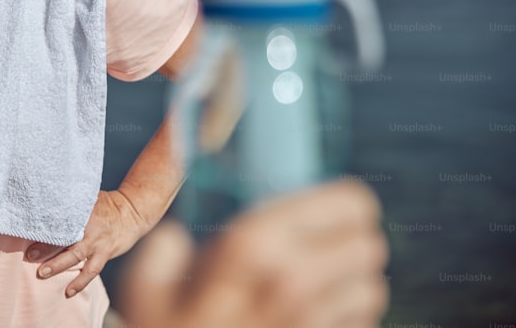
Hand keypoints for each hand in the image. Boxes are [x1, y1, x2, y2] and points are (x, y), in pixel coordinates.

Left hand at [24, 190, 150, 297]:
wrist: (133, 212)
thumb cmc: (107, 204)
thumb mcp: (88, 198)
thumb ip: (71, 203)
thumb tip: (46, 203)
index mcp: (82, 210)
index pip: (60, 218)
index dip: (44, 225)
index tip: (28, 229)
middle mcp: (89, 226)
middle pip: (65, 237)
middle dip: (46, 247)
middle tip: (30, 254)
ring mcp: (97, 241)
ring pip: (76, 256)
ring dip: (58, 265)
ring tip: (42, 273)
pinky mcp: (105, 253)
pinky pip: (92, 270)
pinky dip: (80, 282)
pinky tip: (68, 291)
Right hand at [120, 181, 388, 327]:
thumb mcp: (145, 296)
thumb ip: (159, 257)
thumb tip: (175, 239)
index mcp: (252, 246)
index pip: (348, 204)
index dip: (343, 201)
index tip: (328, 206)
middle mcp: (294, 281)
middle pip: (369, 244)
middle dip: (352, 239)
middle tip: (325, 242)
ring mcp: (315, 322)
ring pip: (371, 286)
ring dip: (353, 281)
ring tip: (323, 280)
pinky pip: (361, 324)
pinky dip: (348, 316)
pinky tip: (317, 316)